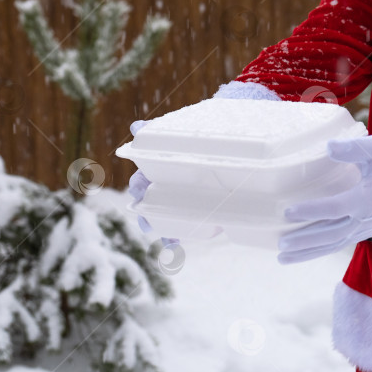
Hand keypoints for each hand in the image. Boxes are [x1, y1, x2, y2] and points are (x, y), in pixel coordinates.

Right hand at [128, 81, 279, 234]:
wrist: (234, 130)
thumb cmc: (204, 129)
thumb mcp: (185, 127)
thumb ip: (161, 130)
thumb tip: (137, 128)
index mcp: (159, 165)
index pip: (142, 178)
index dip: (138, 187)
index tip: (139, 192)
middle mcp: (168, 182)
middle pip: (150, 202)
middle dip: (146, 215)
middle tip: (148, 222)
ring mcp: (184, 194)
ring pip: (166, 215)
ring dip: (162, 230)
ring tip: (166, 240)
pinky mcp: (201, 203)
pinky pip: (189, 222)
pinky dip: (180, 234)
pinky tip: (179, 244)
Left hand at [276, 134, 371, 263]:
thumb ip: (354, 148)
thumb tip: (328, 146)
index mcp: (368, 198)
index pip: (336, 208)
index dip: (312, 211)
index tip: (287, 212)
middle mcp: (367, 218)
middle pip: (332, 234)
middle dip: (306, 241)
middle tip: (281, 244)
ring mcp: (366, 228)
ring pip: (334, 244)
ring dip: (308, 252)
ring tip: (282, 257)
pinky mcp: (364, 232)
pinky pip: (338, 244)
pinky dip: (318, 250)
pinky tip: (299, 253)